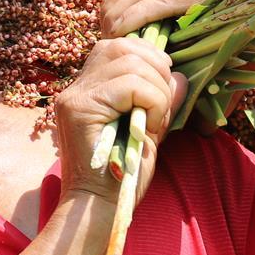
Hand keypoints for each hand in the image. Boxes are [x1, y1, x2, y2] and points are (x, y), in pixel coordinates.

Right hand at [52, 36, 188, 204]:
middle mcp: (77, 86)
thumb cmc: (123, 178)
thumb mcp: (149, 131)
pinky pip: (131, 85)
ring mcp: (75, 95)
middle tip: (161, 106)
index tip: (162, 91)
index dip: (149, 59)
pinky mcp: (79, 108)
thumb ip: (161, 102)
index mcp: (90, 87)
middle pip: (122, 45)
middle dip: (156, 68)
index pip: (119, 45)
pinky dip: (152, 102)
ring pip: (130, 61)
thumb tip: (179, 75)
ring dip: (156, 90)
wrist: (99, 210)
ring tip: (154, 121)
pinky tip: (148, 127)